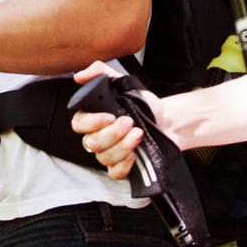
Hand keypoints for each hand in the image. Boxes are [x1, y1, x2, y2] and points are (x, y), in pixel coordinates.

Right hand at [69, 61, 147, 182]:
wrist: (166, 119)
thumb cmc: (143, 103)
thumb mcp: (123, 82)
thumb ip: (101, 73)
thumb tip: (80, 76)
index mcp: (94, 118)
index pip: (79, 124)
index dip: (92, 122)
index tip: (109, 116)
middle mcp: (97, 137)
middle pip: (91, 143)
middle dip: (112, 133)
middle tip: (129, 122)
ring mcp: (108, 153)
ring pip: (104, 157)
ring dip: (123, 145)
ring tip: (138, 133)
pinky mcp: (121, 166)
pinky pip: (114, 172)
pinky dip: (125, 164)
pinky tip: (135, 153)